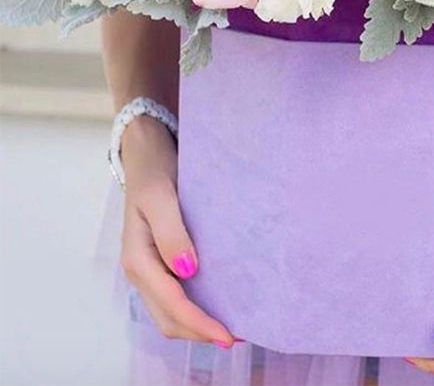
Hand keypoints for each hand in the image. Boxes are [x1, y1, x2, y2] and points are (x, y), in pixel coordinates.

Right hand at [120, 115, 237, 347]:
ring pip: (170, 312)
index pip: (171, 304)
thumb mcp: (161, 198)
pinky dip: (194, 309)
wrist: (146, 155)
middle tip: (238, 336)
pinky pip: (174, 296)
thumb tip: (188, 272)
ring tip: (232, 326)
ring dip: (197, 325)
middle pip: (169, 318)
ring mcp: (149, 269)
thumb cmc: (155, 174)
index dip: (199, 323)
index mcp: (138, 260)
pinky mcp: (159, 262)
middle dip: (200, 332)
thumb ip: (172, 233)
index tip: (229, 335)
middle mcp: (141, 271)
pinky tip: (217, 303)